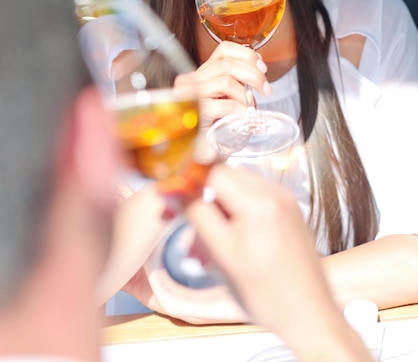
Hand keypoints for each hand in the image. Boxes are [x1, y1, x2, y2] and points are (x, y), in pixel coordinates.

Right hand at [174, 41, 271, 127]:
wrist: (206, 156)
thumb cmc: (219, 128)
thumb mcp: (231, 98)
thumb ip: (239, 81)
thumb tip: (259, 67)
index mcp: (201, 74)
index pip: (224, 49)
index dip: (247, 55)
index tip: (263, 67)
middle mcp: (190, 81)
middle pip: (227, 63)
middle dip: (253, 75)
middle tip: (266, 90)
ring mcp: (190, 96)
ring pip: (225, 81)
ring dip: (245, 96)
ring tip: (248, 111)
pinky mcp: (196, 113)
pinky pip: (226, 104)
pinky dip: (240, 111)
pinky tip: (242, 120)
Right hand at [184, 165, 372, 361]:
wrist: (310, 315)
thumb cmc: (269, 294)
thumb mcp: (223, 255)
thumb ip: (199, 215)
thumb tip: (177, 190)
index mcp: (260, 202)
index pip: (213, 170)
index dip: (191, 181)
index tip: (175, 196)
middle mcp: (276, 193)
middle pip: (227, 176)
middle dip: (206, 197)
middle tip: (193, 228)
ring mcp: (286, 201)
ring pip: (239, 188)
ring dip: (220, 207)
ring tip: (211, 243)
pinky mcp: (290, 211)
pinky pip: (256, 199)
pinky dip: (238, 213)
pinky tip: (231, 241)